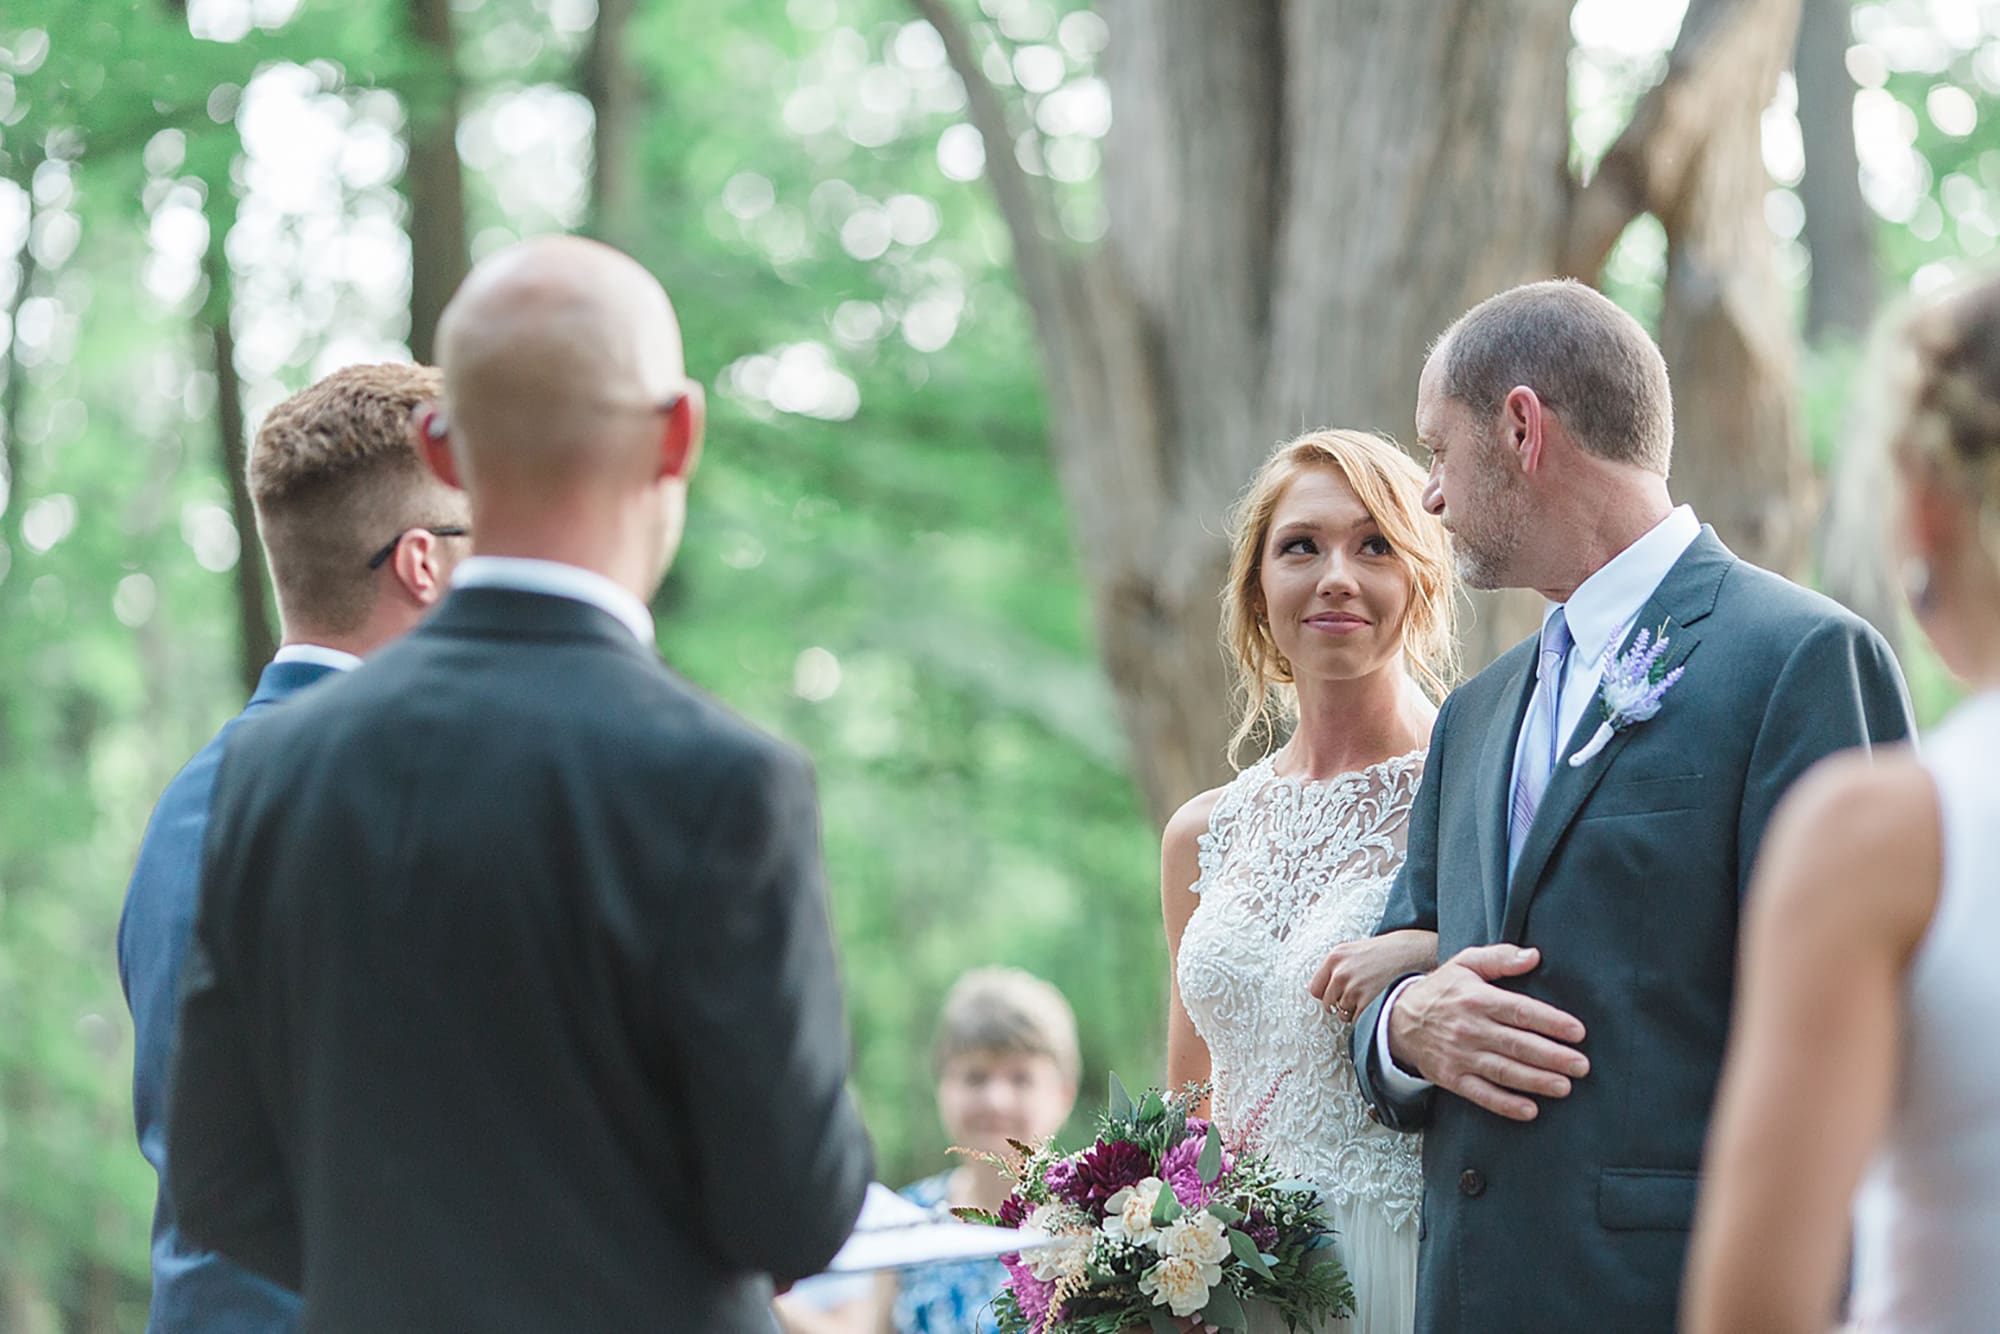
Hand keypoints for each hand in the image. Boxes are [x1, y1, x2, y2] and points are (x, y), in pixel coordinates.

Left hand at [1308, 929, 1438, 1021]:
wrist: (1412, 952)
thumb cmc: (1385, 951)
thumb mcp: (1353, 950)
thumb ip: (1335, 967)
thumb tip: (1316, 991)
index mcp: (1335, 957)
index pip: (1315, 989)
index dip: (1325, 995)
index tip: (1333, 996)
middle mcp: (1341, 972)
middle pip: (1328, 1004)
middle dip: (1340, 1004)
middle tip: (1356, 997)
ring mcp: (1354, 989)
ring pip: (1342, 1014)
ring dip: (1354, 1012)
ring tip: (1370, 998)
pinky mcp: (1368, 1003)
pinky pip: (1357, 1021)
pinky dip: (1366, 1017)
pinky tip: (1377, 1004)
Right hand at [1386, 943, 1588, 1121]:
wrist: (1400, 1021)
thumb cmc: (1443, 991)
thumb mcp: (1466, 963)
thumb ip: (1500, 958)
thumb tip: (1533, 956)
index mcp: (1477, 999)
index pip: (1519, 1011)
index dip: (1550, 1022)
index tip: (1577, 1031)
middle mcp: (1470, 1029)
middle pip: (1517, 1044)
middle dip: (1552, 1056)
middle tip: (1581, 1065)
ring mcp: (1460, 1056)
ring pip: (1503, 1071)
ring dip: (1535, 1081)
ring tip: (1564, 1086)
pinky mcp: (1453, 1079)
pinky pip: (1481, 1094)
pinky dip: (1505, 1104)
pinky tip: (1529, 1110)